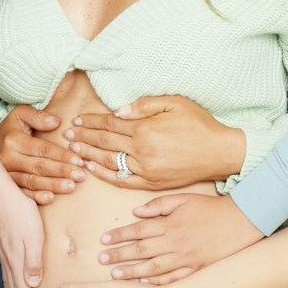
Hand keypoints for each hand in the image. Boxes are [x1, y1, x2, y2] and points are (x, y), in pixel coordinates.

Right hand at [0, 105, 81, 204]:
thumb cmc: (10, 130)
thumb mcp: (20, 115)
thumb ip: (37, 116)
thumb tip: (56, 122)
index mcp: (13, 140)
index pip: (42, 149)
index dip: (61, 155)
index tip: (79, 160)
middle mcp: (7, 159)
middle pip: (39, 167)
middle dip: (61, 171)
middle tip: (80, 175)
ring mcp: (6, 175)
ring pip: (32, 182)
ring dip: (53, 185)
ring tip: (71, 186)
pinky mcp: (7, 186)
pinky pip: (23, 194)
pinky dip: (36, 197)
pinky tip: (51, 198)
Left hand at [65, 93, 245, 190]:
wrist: (220, 152)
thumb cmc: (199, 124)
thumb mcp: (175, 103)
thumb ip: (144, 105)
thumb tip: (118, 111)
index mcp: (145, 129)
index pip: (109, 124)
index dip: (91, 122)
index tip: (77, 120)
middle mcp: (142, 151)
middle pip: (105, 142)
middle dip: (84, 137)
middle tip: (68, 134)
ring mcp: (146, 169)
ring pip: (109, 162)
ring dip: (89, 155)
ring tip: (74, 150)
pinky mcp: (152, 183)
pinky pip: (122, 180)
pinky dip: (105, 174)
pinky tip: (93, 169)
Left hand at [98, 191, 262, 283]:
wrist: (240, 221)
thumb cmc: (210, 208)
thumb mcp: (183, 199)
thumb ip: (158, 205)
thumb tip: (136, 212)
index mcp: (170, 223)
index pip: (138, 230)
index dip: (119, 235)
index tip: (103, 239)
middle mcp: (174, 242)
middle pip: (140, 250)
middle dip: (118, 255)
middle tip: (100, 260)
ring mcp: (185, 258)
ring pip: (152, 267)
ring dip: (131, 272)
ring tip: (114, 275)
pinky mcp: (195, 269)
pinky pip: (172, 278)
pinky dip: (156, 282)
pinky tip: (142, 284)